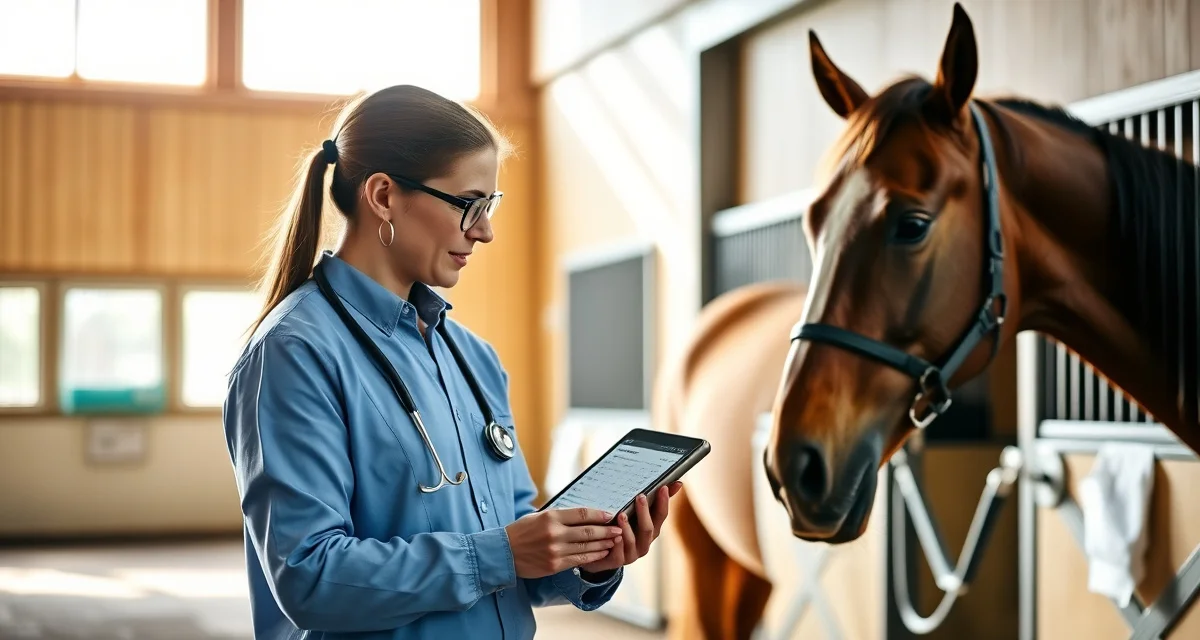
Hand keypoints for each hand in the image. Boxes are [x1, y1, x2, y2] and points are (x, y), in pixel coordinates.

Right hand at [504, 507, 622, 578]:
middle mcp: (555, 533)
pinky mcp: (555, 565)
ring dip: (604, 544)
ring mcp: (555, 551)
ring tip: (615, 540)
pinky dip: (593, 556)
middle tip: (619, 529)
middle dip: (607, 530)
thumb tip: (583, 514)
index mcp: (550, 517)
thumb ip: (558, 516)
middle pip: (588, 531)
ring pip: (586, 546)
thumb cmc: (521, 532)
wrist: (503, 553)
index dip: (599, 514)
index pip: (581, 514)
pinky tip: (602, 552)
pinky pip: (579, 559)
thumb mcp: (538, 516)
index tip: (610, 515)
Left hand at [579, 481, 682, 578]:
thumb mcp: (635, 515)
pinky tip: (613, 535)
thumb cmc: (621, 529)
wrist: (602, 555)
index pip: (661, 516)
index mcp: (651, 531)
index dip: (664, 502)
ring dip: (628, 528)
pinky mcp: (617, 561)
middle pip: (648, 528)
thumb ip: (652, 501)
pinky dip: (616, 544)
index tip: (663, 487)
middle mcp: (644, 543)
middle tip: (641, 496)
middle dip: (645, 512)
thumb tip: (676, 483)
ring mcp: (631, 554)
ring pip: (632, 541)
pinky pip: (618, 554)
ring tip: (622, 515)